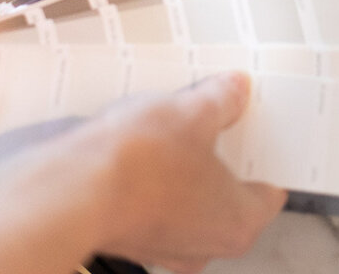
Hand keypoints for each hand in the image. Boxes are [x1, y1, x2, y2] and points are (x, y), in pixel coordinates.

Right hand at [0, 72, 285, 273]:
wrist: (68, 190)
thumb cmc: (140, 164)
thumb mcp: (194, 112)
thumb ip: (221, 101)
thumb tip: (235, 91)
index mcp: (239, 222)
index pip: (270, 191)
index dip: (265, 155)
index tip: (259, 129)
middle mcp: (202, 246)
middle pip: (225, 195)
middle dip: (219, 157)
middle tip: (214, 118)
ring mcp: (160, 247)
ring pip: (184, 200)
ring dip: (179, 168)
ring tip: (170, 124)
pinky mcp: (124, 237)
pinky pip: (147, 203)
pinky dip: (146, 178)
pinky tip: (136, 145)